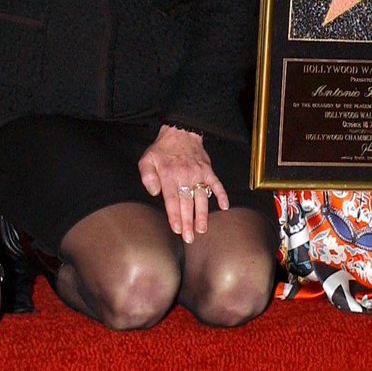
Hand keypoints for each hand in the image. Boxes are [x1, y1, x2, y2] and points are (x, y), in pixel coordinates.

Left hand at [138, 125, 228, 239]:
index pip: (172, 200)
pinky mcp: (208, 171)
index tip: (177, 229)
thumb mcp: (147, 160)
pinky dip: (221, 195)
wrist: (180, 132)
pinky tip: (224, 207)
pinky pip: (216, 184)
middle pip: (187, 203)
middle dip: (188, 222)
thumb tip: (154, 192)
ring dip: (202, 214)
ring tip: (202, 229)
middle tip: (189, 238)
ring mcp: (198, 174)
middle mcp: (184, 176)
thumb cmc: (162, 150)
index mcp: (169, 176)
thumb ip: (147, 176)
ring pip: (201, 197)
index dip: (175, 216)